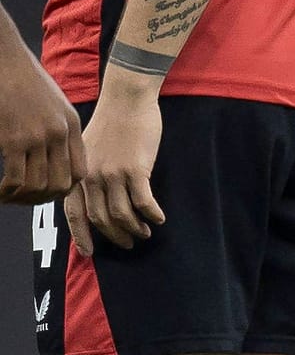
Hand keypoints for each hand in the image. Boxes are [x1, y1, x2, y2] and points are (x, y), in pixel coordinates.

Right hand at [0, 51, 85, 205]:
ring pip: (39, 185)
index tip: (48, 193)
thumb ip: (59, 129)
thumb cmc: (24, 77)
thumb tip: (55, 156)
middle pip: (61, 184)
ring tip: (8, 197)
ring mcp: (37, 137)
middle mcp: (59, 134)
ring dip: (23, 198)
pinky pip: (16, 178)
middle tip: (24, 200)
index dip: (65, 189)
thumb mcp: (54, 103)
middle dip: (42, 199)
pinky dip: (7, 191)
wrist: (5, 56)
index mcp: (72, 126)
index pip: (79, 172)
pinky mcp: (14, 138)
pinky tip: (0, 192)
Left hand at [65, 69, 165, 255]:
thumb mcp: (90, 150)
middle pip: (101, 218)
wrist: (127, 101)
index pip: (74, 212)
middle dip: (116, 236)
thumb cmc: (112, 124)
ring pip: (122, 214)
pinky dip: (152, 215)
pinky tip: (159, 219)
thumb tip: (99, 201)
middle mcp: (91, 176)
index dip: (82, 235)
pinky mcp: (135, 169)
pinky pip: (144, 203)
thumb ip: (90, 174)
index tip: (90, 253)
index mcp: (79, 172)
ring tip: (145, 232)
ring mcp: (113, 173)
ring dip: (135, 229)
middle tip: (129, 243)